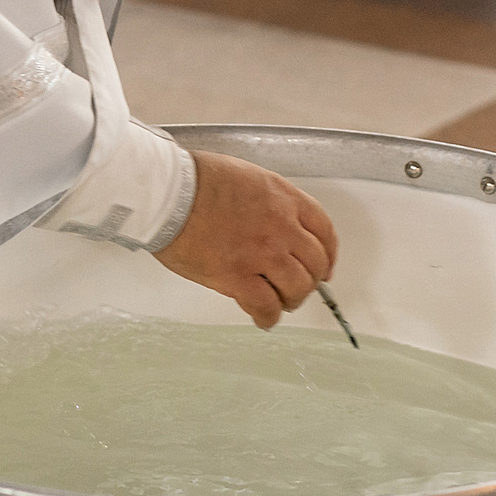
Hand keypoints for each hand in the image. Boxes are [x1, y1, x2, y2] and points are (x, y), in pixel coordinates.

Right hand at [154, 151, 338, 329]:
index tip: (325, 265)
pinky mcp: (237, 277)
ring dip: (291, 299)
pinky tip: (263, 318)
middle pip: (315, 263)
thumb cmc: (193, 179)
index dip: (328, 254)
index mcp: (283, 198)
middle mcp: (281, 226)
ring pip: (296, 288)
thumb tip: (267, 223)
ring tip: (279, 303)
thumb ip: (266, 201)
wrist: (167, 192)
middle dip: (310, 279)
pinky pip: (265, 306)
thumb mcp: (246, 176)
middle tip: (298, 286)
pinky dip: (268, 317)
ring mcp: (262, 253)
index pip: (324, 230)